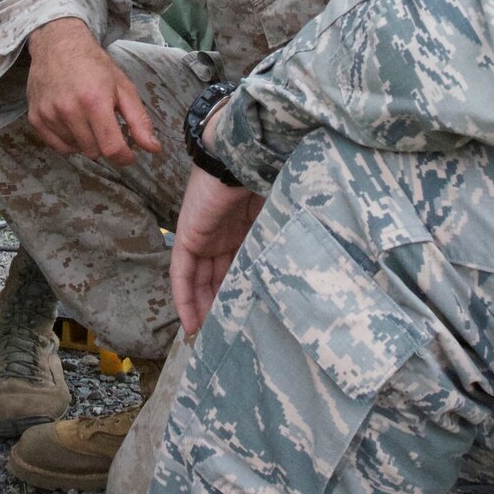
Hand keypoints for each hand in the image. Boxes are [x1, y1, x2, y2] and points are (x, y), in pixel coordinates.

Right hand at [26, 18, 159, 163]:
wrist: (58, 45)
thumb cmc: (93, 64)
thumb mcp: (123, 87)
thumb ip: (139, 120)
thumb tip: (154, 148)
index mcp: (94, 101)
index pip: (111, 148)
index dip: (124, 157)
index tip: (129, 154)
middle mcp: (69, 110)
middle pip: (94, 152)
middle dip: (105, 144)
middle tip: (106, 125)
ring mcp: (49, 115)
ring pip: (76, 149)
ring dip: (86, 141)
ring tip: (87, 118)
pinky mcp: (35, 118)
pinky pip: (58, 147)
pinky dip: (69, 141)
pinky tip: (72, 122)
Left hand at [170, 106, 261, 333]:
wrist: (241, 156)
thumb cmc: (266, 179)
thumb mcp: (278, 217)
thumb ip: (282, 238)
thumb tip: (310, 266)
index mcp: (244, 228)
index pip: (237, 266)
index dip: (239, 290)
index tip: (247, 316)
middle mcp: (222, 234)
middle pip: (216, 276)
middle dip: (220, 304)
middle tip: (226, 334)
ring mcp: (203, 235)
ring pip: (198, 279)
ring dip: (201, 307)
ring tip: (208, 336)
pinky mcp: (187, 236)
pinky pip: (182, 273)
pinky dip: (184, 297)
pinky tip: (190, 322)